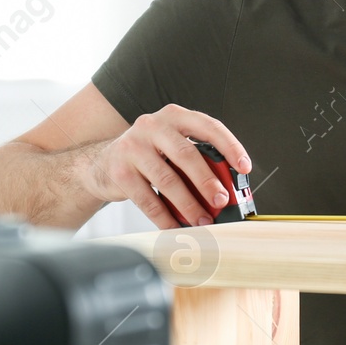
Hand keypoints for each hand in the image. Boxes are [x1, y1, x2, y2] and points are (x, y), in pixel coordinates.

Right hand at [84, 104, 250, 228]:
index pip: (209, 126)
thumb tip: (227, 188)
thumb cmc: (147, 155)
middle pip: (187, 154)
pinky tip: (177, 227)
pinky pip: (148, 199)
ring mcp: (133, 147)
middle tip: (222, 200)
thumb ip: (196, 159)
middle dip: (208, 181)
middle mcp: (153, 126)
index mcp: (174, 116)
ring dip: (188, 204)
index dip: (230, 146)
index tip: (244, 167)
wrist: (101, 163)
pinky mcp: (119, 171)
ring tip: (202, 220)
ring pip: (167, 180)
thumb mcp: (172, 148)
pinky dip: (165, 218)